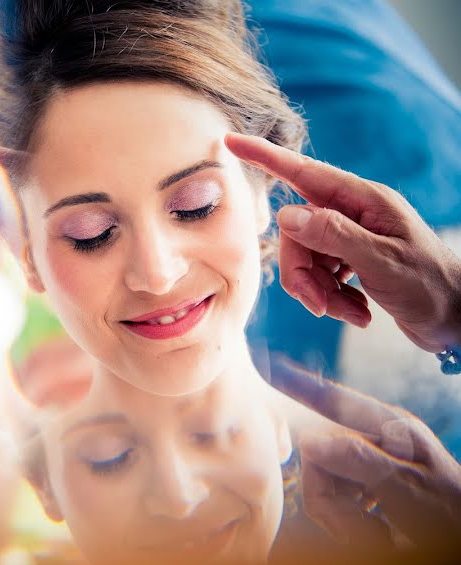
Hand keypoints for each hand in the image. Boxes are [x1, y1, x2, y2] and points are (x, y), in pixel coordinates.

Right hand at [225, 133, 460, 352]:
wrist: (457, 319)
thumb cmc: (430, 285)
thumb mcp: (381, 260)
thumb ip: (332, 235)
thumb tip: (285, 214)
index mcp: (363, 200)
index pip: (303, 172)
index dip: (264, 157)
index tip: (230, 141)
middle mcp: (352, 213)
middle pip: (296, 234)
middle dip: (302, 274)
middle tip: (321, 305)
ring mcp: (350, 237)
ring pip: (303, 259)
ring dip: (319, 292)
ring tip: (349, 312)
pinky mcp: (349, 262)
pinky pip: (317, 276)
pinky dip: (332, 299)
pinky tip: (359, 312)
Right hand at [270, 356, 460, 548]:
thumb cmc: (452, 515)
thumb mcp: (408, 489)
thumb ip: (358, 460)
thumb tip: (309, 440)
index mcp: (389, 428)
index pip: (332, 400)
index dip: (298, 386)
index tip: (270, 366)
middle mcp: (376, 440)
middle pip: (319, 457)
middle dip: (331, 500)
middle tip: (360, 533)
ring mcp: (371, 464)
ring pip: (323, 483)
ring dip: (344, 518)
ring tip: (378, 538)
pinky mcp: (368, 487)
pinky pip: (335, 500)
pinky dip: (350, 523)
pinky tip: (377, 534)